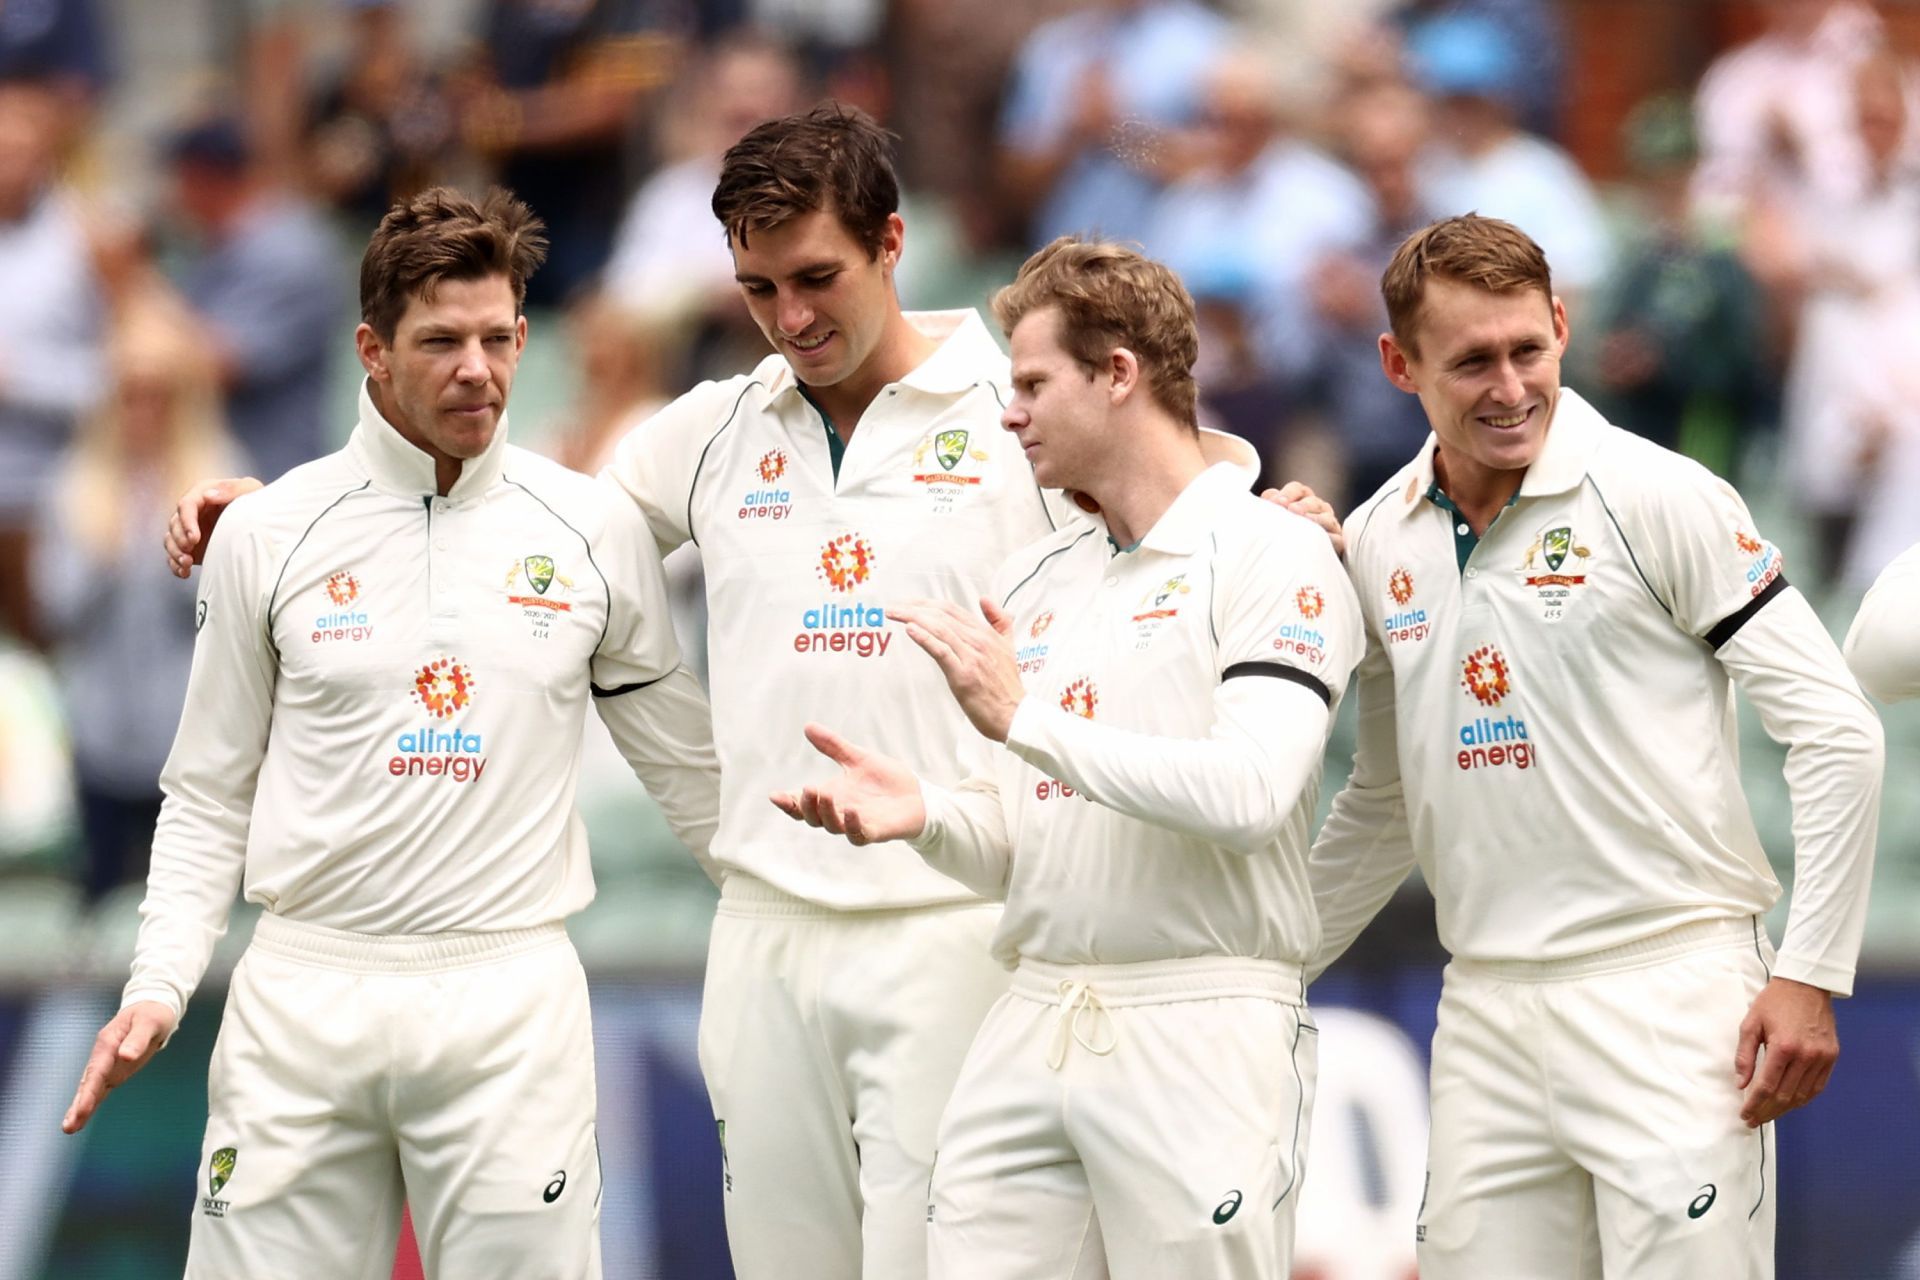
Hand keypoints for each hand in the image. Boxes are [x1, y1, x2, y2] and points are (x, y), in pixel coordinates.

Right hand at [63, 1001, 176, 1133]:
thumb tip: (126, 1056)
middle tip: (69, 1126)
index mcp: (108, 1042)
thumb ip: (138, 1039)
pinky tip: (81, 1118)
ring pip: (90, 1088)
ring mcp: (106, 1064)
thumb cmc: (152, 1014)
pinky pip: (100, 1089)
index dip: (89, 1091)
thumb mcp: (150, 1022)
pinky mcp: (113, 1071)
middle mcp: (102, 1055)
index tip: (82, 1108)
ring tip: (69, 1128)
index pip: (96, 1070)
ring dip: (80, 1107)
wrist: (152, 1009)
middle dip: (80, 1104)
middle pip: (89, 1082)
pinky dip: (90, 1103)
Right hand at [166, 477, 260, 578]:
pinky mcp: (192, 546)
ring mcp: (190, 529)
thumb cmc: (255, 500)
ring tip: (187, 564)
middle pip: (175, 524)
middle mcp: (193, 512)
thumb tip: (208, 495)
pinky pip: (175, 556)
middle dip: (179, 539)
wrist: (261, 521)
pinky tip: (184, 573)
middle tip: (190, 551)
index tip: (194, 538)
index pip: (186, 505)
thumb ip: (231, 489)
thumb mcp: (249, 490)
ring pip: (171, 540)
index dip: (187, 522)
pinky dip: (176, 565)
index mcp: (203, 494)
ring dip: (175, 553)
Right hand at [770, 723, 926, 844]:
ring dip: (825, 812)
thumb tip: (808, 726)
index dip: (787, 803)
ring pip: (833, 827)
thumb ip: (833, 746)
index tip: (774, 795)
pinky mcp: (876, 832)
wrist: (917, 795)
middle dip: (807, 806)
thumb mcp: (857, 758)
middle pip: (813, 819)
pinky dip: (853, 825)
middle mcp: (840, 814)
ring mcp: (857, 824)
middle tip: (808, 787)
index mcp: (832, 798)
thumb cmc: (885, 780)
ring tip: (824, 792)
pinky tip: (851, 810)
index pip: (803, 806)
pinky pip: (859, 835)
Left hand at [890, 597, 1024, 741]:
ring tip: (893, 614)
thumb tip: (985, 598)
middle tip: (893, 607)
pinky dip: (924, 638)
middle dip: (913, 607)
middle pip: (941, 615)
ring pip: (939, 628)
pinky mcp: (964, 674)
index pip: (951, 609)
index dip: (927, 603)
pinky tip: (909, 629)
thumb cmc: (1007, 687)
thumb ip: (999, 621)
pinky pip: (941, 650)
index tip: (908, 603)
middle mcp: (978, 640)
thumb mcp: (1009, 646)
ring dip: (912, 617)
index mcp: (985, 633)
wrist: (1016, 715)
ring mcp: (971, 657)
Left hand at [1261, 481, 1345, 557]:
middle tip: (1292, 510)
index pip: (1297, 489)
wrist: (1295, 563)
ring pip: (1326, 518)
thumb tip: (1268, 497)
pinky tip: (1317, 539)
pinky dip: (1328, 538)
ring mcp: (1330, 524)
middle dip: (1302, 505)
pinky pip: (1336, 538)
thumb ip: (1272, 505)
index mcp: (1302, 499)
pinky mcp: (1338, 541)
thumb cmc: (1282, 537)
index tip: (1277, 502)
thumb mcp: (1274, 520)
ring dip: (1316, 519)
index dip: (1288, 493)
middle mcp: (1318, 508)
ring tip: (1305, 522)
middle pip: (1312, 501)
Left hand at [1735, 977, 1838, 1127]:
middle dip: (1766, 1112)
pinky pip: (1818, 1087)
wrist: (1806, 984)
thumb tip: (1741, 1084)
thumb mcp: (1750, 1023)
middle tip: (1753, 1121)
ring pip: (1803, 1095)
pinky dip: (1803, 1099)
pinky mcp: (1832, 1056)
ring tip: (1768, 1115)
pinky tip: (1789, 1104)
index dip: (1754, 1105)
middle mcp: (1806, 1056)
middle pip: (1785, 1096)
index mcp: (1783, 1047)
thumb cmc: (1774, 1002)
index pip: (1766, 1086)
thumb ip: (1744, 1055)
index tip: (1744, 1115)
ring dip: (1784, 1109)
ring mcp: (1822, 1057)